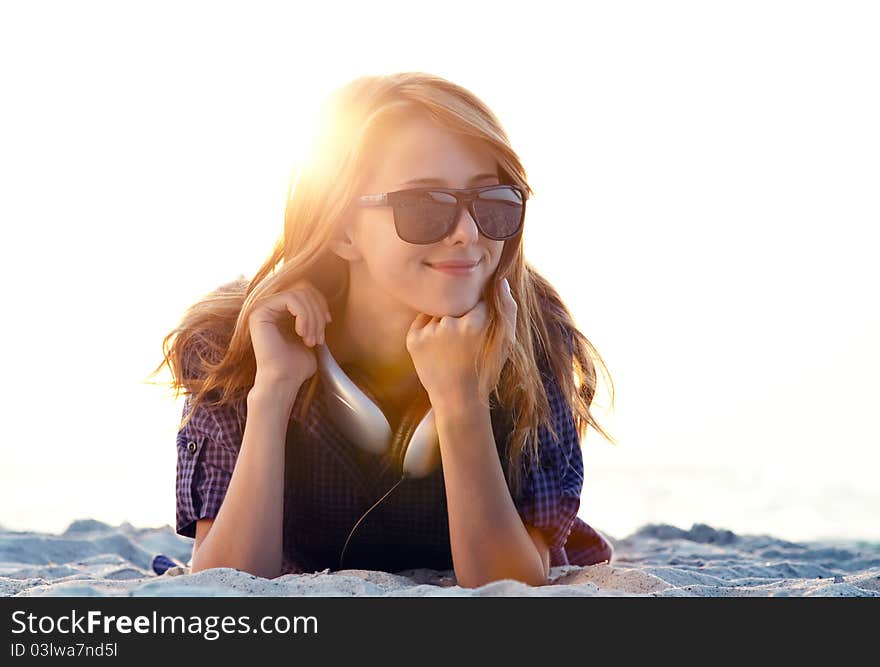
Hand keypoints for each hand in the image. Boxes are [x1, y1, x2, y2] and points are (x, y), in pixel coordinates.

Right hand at [248, 279, 332, 388]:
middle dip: (318, 313)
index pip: (305, 291)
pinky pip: (291, 299)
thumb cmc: (296, 365)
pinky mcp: (259, 312)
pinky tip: (303, 334)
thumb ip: (312, 317)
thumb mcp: (310, 334)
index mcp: (279, 310)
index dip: (321, 304)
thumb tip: (322, 304)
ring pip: (299, 294)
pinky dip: (304, 316)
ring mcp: (262, 307)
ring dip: (313, 318)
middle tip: (319, 338)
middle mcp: (268, 306)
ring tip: (312, 340)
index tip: (328, 323)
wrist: (283, 381)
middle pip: (304, 290)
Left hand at [406, 278, 517, 405]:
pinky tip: (438, 348)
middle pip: (456, 304)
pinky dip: (430, 329)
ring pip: (439, 311)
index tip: (480, 329)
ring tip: (451, 346)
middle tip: (464, 341)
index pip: (478, 300)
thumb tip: (500, 281)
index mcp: (476, 324)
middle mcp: (450, 324)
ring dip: (445, 321)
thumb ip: (507, 309)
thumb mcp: (506, 342)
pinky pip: (423, 320)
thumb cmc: (486, 369)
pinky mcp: (414, 339)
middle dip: (461, 316)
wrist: (458, 399)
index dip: (480, 313)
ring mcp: (430, 332)